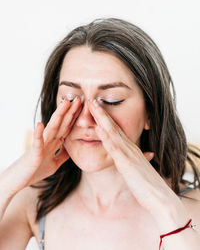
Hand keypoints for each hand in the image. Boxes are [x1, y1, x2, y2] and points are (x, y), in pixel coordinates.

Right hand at [8, 97, 81, 191]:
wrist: (18, 181)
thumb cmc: (34, 171)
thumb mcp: (54, 163)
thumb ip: (62, 155)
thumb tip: (72, 150)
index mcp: (54, 143)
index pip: (66, 127)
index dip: (74, 117)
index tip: (83, 106)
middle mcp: (48, 141)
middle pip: (61, 124)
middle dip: (70, 112)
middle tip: (78, 99)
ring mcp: (41, 145)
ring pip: (51, 128)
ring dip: (58, 115)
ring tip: (65, 103)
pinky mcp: (34, 153)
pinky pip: (37, 142)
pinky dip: (38, 133)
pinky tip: (40, 124)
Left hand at [88, 99, 175, 213]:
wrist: (159, 197)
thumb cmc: (146, 185)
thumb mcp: (136, 169)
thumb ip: (132, 161)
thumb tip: (133, 156)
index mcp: (130, 149)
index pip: (115, 130)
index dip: (105, 118)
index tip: (96, 108)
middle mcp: (129, 147)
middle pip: (113, 126)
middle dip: (101, 113)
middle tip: (91, 99)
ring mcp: (128, 154)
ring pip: (113, 132)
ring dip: (101, 118)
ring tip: (92, 106)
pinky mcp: (127, 163)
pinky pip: (115, 148)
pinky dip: (106, 137)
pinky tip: (98, 128)